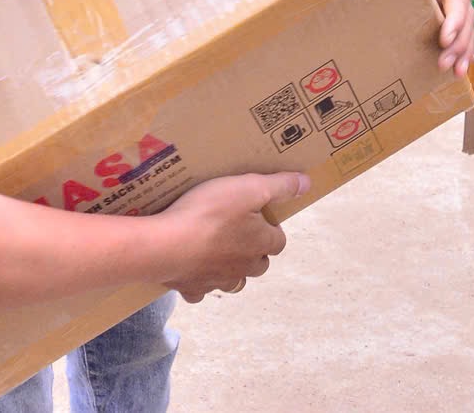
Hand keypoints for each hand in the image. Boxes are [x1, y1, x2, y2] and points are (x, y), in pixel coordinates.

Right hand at [159, 171, 301, 301]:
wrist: (166, 246)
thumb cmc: (210, 212)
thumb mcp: (249, 187)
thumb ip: (280, 186)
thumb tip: (307, 184)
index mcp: (260, 244)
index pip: (278, 242)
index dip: (272, 229)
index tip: (260, 216)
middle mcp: (243, 268)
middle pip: (258, 265)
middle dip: (254, 252)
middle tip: (239, 232)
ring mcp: (218, 281)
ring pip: (233, 281)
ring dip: (231, 269)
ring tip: (218, 251)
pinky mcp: (192, 288)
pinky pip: (201, 289)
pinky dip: (200, 281)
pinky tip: (191, 267)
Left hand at [392, 0, 473, 74]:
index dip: (455, 17)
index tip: (445, 38)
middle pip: (465, 14)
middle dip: (460, 41)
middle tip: (445, 64)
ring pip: (463, 23)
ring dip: (462, 48)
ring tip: (454, 73)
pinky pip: (451, 23)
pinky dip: (456, 45)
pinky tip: (454, 65)